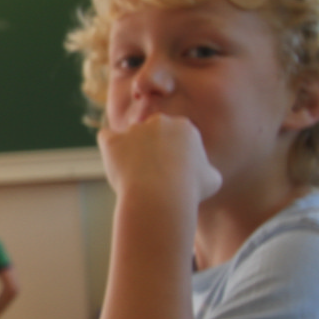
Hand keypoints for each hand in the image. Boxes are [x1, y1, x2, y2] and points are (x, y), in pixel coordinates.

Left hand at [97, 115, 220, 207]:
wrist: (161, 196)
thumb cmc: (190, 190)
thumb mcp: (212, 180)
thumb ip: (205, 169)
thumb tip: (202, 172)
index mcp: (185, 127)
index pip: (177, 136)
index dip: (175, 155)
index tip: (174, 173)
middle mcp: (159, 122)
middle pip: (154, 132)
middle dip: (153, 148)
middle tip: (154, 174)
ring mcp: (134, 130)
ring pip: (131, 137)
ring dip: (132, 152)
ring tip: (137, 177)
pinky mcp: (113, 141)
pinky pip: (107, 138)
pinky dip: (109, 149)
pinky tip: (116, 163)